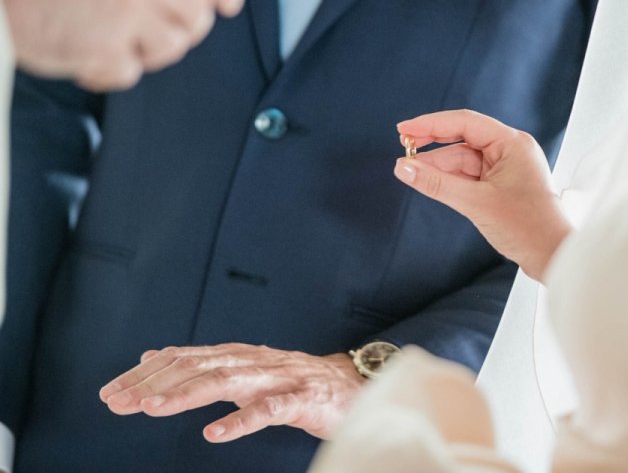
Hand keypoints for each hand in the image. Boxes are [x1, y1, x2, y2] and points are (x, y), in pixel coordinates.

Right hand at [0, 0, 244, 90]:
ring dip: (149, 47)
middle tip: (154, 24)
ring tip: (111, 33)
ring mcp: (122, 11)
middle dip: (184, 24)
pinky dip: (111, 68)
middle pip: (198, 11)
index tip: (230, 0)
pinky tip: (86, 50)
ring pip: (174, 44)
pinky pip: (132, 70)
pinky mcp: (104, 48)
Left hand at [99, 344, 363, 440]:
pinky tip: (215, 434)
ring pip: (228, 381)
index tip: (112, 393)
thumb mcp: (244, 370)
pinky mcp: (303, 399)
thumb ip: (202, 364)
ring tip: (153, 408)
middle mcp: (254, 360)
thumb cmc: (296, 382)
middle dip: (155, 383)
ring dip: (187, 393)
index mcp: (238, 355)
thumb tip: (154, 356)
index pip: (184, 358)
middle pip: (198, 366)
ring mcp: (280, 378)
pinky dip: (241, 419)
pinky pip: (270, 409)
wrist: (355, 386)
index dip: (147, 374)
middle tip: (118, 402)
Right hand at [394, 109, 570, 280]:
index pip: (465, 122)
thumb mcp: (476, 203)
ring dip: (437, 165)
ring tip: (409, 170)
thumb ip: (437, 183)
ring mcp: (506, 168)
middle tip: (403, 147)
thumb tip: (404, 168)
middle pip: (462, 138)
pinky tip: (428, 180)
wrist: (553, 257)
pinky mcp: (501, 186)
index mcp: (512, 143)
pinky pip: (469, 176)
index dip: (431, 124)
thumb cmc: (528, 228)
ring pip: (463, 160)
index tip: (404, 129)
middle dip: (432, 144)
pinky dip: (449, 179)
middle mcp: (510, 150)